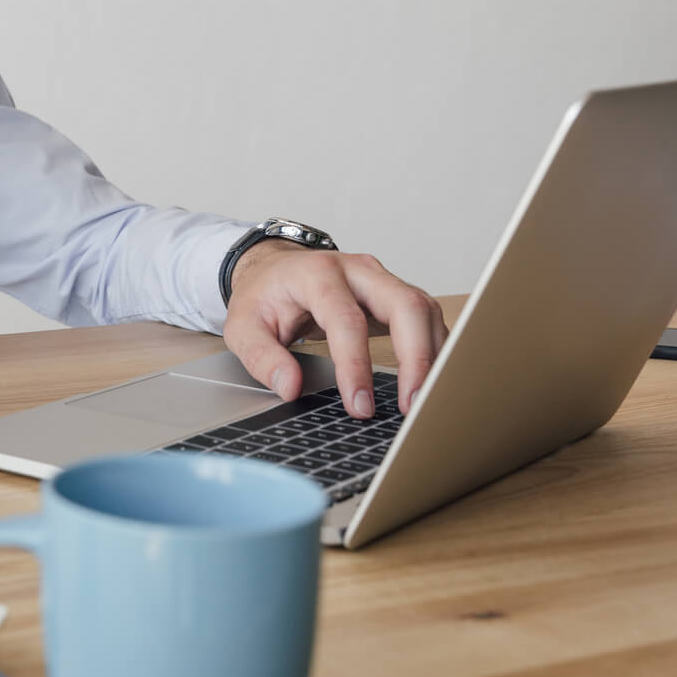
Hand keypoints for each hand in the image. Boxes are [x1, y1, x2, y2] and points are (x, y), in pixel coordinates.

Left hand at [222, 242, 447, 418]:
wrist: (275, 271)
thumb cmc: (263, 297)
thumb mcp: (242, 326)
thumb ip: (262, 357)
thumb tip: (290, 388)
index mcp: (317, 274)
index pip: (346, 319)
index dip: (356, 365)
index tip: (360, 406)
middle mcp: (358, 270)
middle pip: (405, 305)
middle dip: (416, 358)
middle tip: (412, 406)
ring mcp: (381, 280)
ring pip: (424, 310)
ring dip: (432, 357)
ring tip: (425, 402)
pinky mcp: (395, 296)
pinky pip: (426, 320)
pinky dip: (434, 351)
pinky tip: (429, 382)